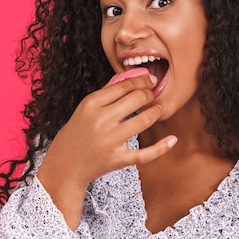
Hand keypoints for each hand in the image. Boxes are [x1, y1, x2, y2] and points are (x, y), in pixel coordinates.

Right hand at [36, 72, 176, 228]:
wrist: (65, 165)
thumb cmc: (78, 132)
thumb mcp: (87, 107)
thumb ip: (109, 89)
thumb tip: (133, 73)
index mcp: (91, 103)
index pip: (125, 85)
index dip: (142, 80)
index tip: (150, 80)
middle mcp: (101, 120)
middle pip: (137, 98)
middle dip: (149, 94)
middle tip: (152, 95)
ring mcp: (109, 141)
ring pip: (144, 120)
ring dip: (156, 112)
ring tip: (157, 110)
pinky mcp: (117, 160)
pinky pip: (145, 153)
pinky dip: (162, 147)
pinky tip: (172, 139)